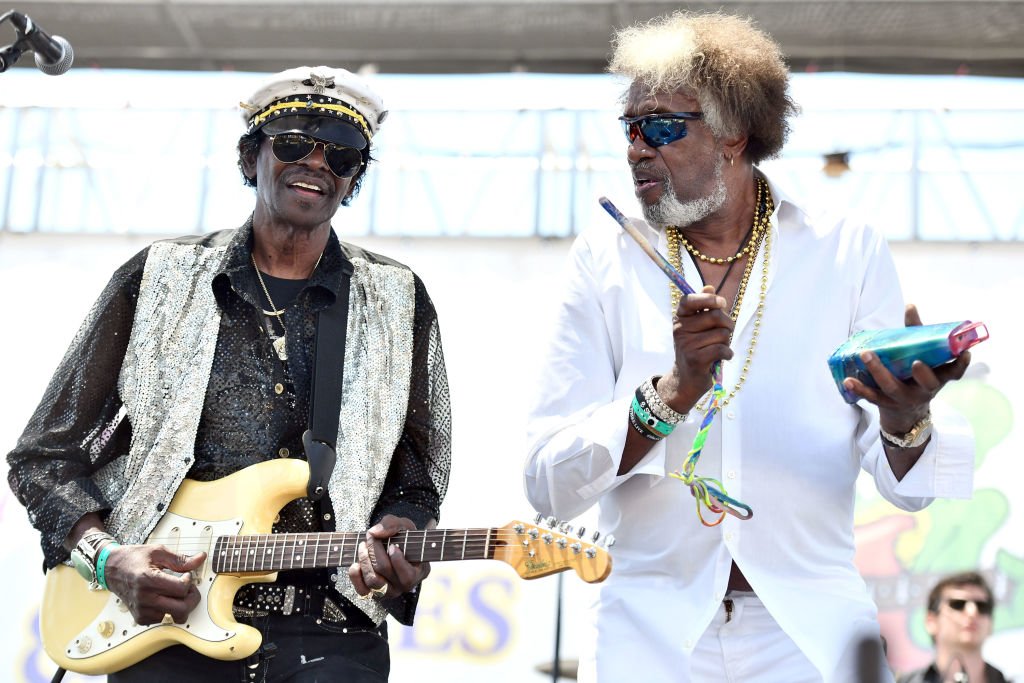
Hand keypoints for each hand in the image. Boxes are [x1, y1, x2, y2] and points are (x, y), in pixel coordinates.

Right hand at [103, 544, 204, 624]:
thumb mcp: (158, 552)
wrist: (111, 569)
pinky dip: (168, 610)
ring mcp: (141, 610)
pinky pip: (163, 619)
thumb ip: (180, 559)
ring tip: (175, 593)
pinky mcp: (140, 617)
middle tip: (189, 589)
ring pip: (174, 616)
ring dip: (180, 605)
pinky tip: (164, 598)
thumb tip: (200, 559)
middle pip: (181, 609)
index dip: (189, 581)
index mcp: (148, 579)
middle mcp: (144, 597)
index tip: (187, 575)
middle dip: (192, 598)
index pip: (181, 589)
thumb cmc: (133, 559)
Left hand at [348, 515, 430, 600]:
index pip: (407, 575)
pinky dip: (356, 577)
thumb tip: (375, 532)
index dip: (397, 560)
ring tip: (362, 546)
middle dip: (375, 551)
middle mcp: (404, 586)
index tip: (391, 545)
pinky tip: (355, 565)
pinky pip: (362, 591)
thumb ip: (392, 525)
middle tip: (370, 536)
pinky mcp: (374, 593)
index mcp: (419, 572)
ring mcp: (389, 591)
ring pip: (373, 581)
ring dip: (365, 560)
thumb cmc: (403, 536)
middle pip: (385, 571)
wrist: (394, 545)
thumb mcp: (403, 525)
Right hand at [657, 285, 734, 411]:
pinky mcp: (695, 359)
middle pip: (716, 316)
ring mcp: (686, 344)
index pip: (689, 300)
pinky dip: (727, 354)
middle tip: (724, 334)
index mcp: (680, 318)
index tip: (721, 303)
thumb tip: (709, 287)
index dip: (707, 299)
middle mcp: (680, 329)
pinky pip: (722, 349)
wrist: (686, 379)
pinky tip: (722, 358)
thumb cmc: (697, 349)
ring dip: (727, 343)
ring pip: (722, 334)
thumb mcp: (697, 327)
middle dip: (728, 325)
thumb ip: (704, 308)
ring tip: (718, 349)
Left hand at [842, 304, 970, 432]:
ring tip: (866, 355)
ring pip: (893, 388)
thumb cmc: (915, 376)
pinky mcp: (885, 404)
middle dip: (923, 373)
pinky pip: (872, 397)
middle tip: (916, 362)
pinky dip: (860, 388)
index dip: (961, 365)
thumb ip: (916, 333)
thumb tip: (910, 306)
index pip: (954, 372)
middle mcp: (925, 390)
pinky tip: (848, 380)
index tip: (965, 354)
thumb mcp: (922, 357)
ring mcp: (904, 398)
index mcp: (938, 377)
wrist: (905, 412)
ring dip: (879, 372)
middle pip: (927, 383)